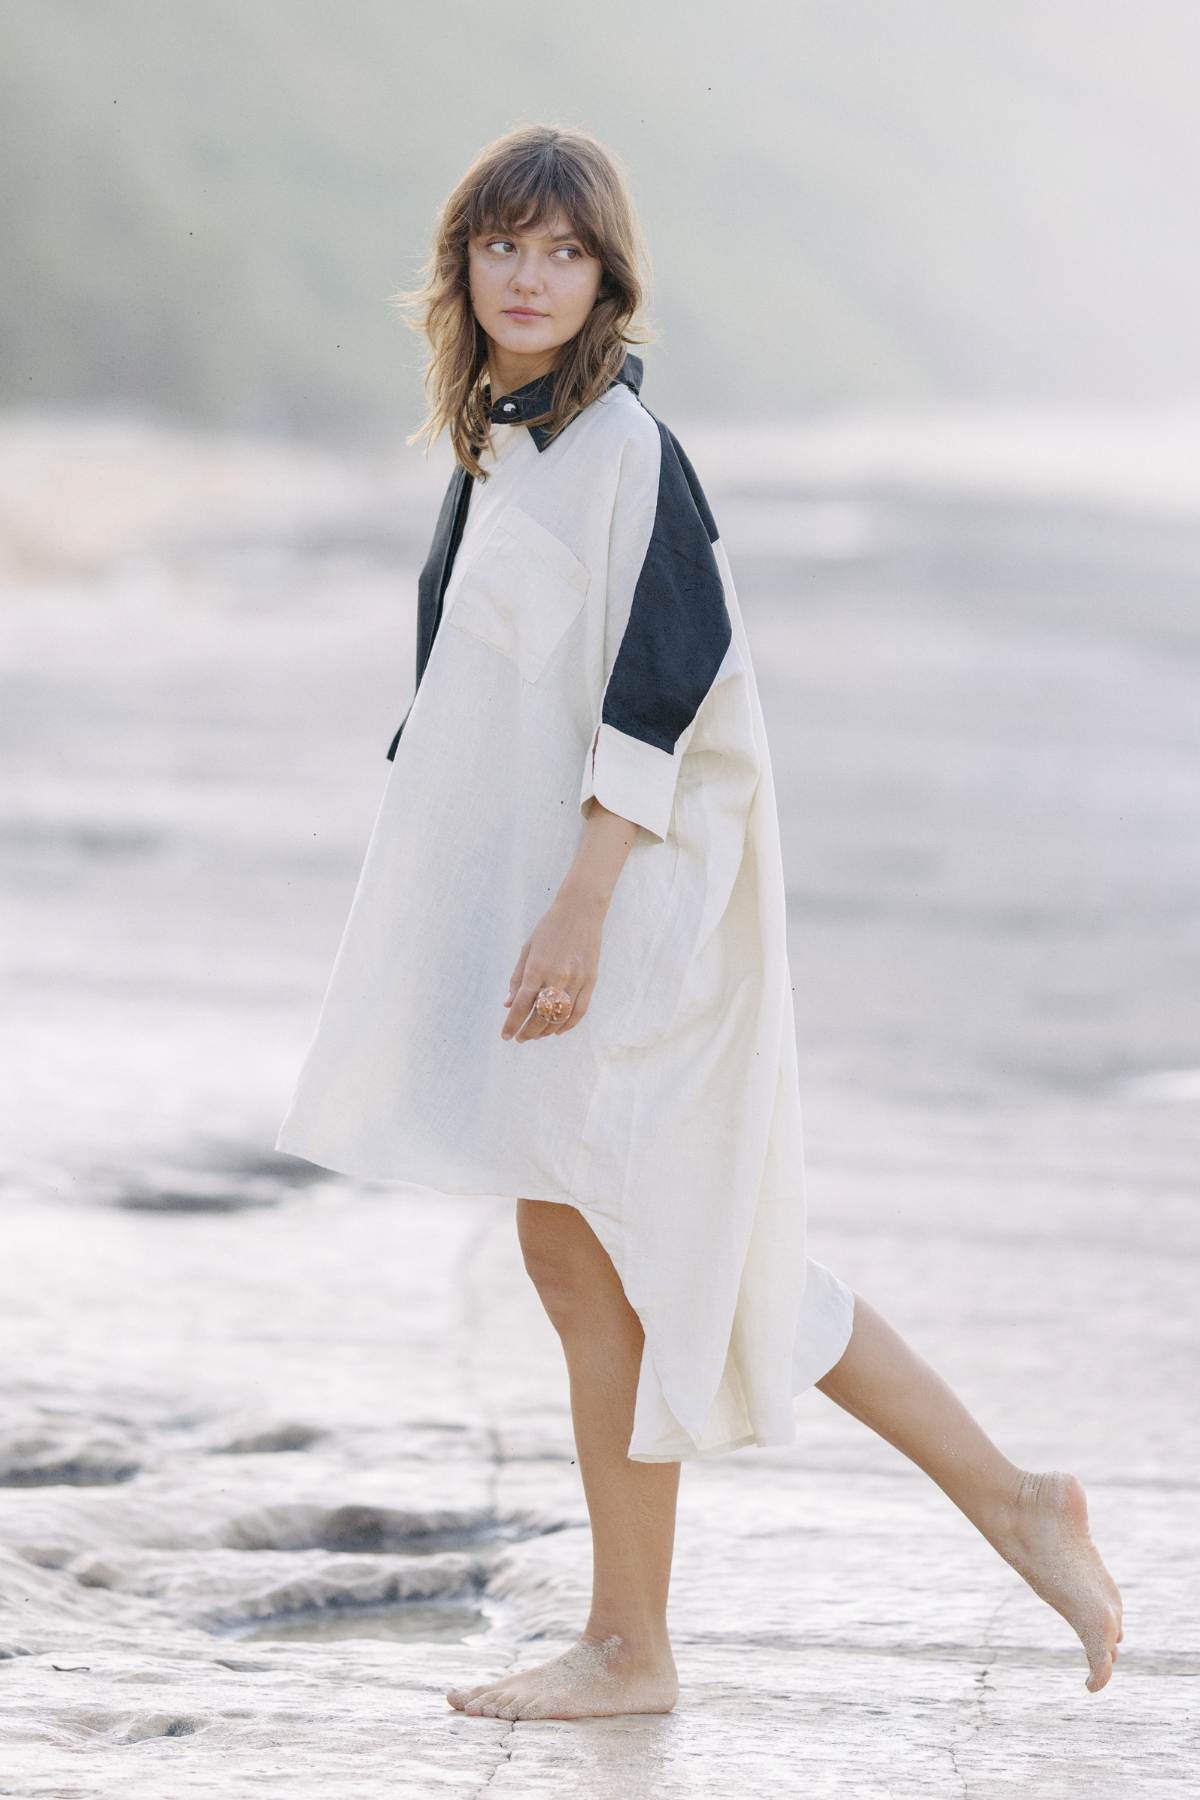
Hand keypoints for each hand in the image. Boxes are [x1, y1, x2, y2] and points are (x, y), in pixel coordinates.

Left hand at [500, 888, 606, 1042]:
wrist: (580, 911)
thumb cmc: (549, 928)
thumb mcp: (527, 949)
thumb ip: (517, 978)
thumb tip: (507, 1003)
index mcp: (536, 968)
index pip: (521, 1005)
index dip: (512, 1024)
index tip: (506, 1035)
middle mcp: (556, 977)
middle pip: (540, 1016)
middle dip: (528, 1031)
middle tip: (520, 1038)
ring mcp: (575, 980)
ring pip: (560, 1016)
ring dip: (546, 1031)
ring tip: (537, 1034)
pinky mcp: (590, 980)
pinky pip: (580, 1010)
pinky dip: (568, 1024)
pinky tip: (558, 1030)